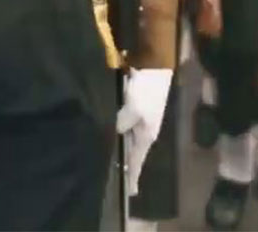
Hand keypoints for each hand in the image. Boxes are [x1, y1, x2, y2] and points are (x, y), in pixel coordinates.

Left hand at [117, 68, 172, 195]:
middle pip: (132, 153)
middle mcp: (143, 131)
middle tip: (114, 178)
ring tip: (108, 161)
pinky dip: (115, 134)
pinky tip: (105, 136)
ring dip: (119, 150)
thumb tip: (111, 132)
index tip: (130, 193)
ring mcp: (138, 119)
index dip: (133, 176)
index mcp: (146, 135)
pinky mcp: (131, 108)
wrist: (152, 65)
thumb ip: (120, 123)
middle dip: (125, 166)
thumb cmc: (146, 89)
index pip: (137, 161)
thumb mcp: (133, 108)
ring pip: (126, 140)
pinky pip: (122, 127)